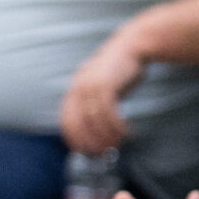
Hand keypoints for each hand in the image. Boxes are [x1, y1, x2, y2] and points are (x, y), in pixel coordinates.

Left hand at [59, 35, 141, 153]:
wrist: (131, 46)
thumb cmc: (118, 69)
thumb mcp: (100, 85)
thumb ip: (92, 102)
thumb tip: (93, 128)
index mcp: (73, 90)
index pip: (67, 122)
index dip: (75, 140)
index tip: (86, 151)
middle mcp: (78, 89)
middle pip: (79, 124)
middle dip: (90, 142)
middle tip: (102, 153)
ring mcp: (91, 86)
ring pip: (95, 120)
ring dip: (106, 136)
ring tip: (117, 145)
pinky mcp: (106, 85)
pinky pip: (109, 113)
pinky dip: (117, 126)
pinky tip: (125, 132)